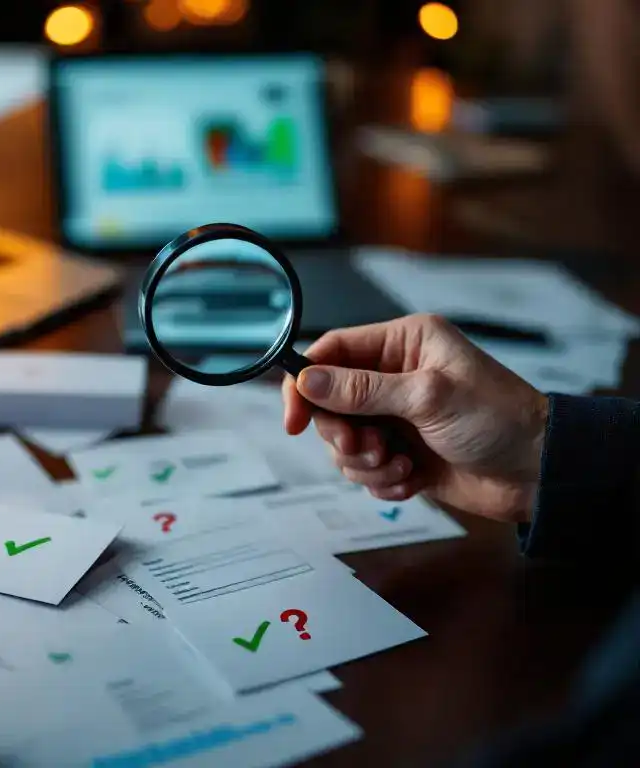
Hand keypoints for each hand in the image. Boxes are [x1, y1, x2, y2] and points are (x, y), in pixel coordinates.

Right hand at [281, 314, 548, 522]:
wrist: (538, 473)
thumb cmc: (498, 420)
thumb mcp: (427, 397)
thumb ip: (362, 390)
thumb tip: (307, 380)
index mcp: (402, 344)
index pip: (331, 352)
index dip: (305, 383)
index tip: (294, 420)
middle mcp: (393, 376)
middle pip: (329, 403)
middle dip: (343, 434)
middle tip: (368, 449)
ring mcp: (395, 416)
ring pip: (343, 442)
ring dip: (366, 463)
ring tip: (402, 465)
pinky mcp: (400, 452)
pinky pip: (364, 470)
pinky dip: (382, 480)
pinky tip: (414, 479)